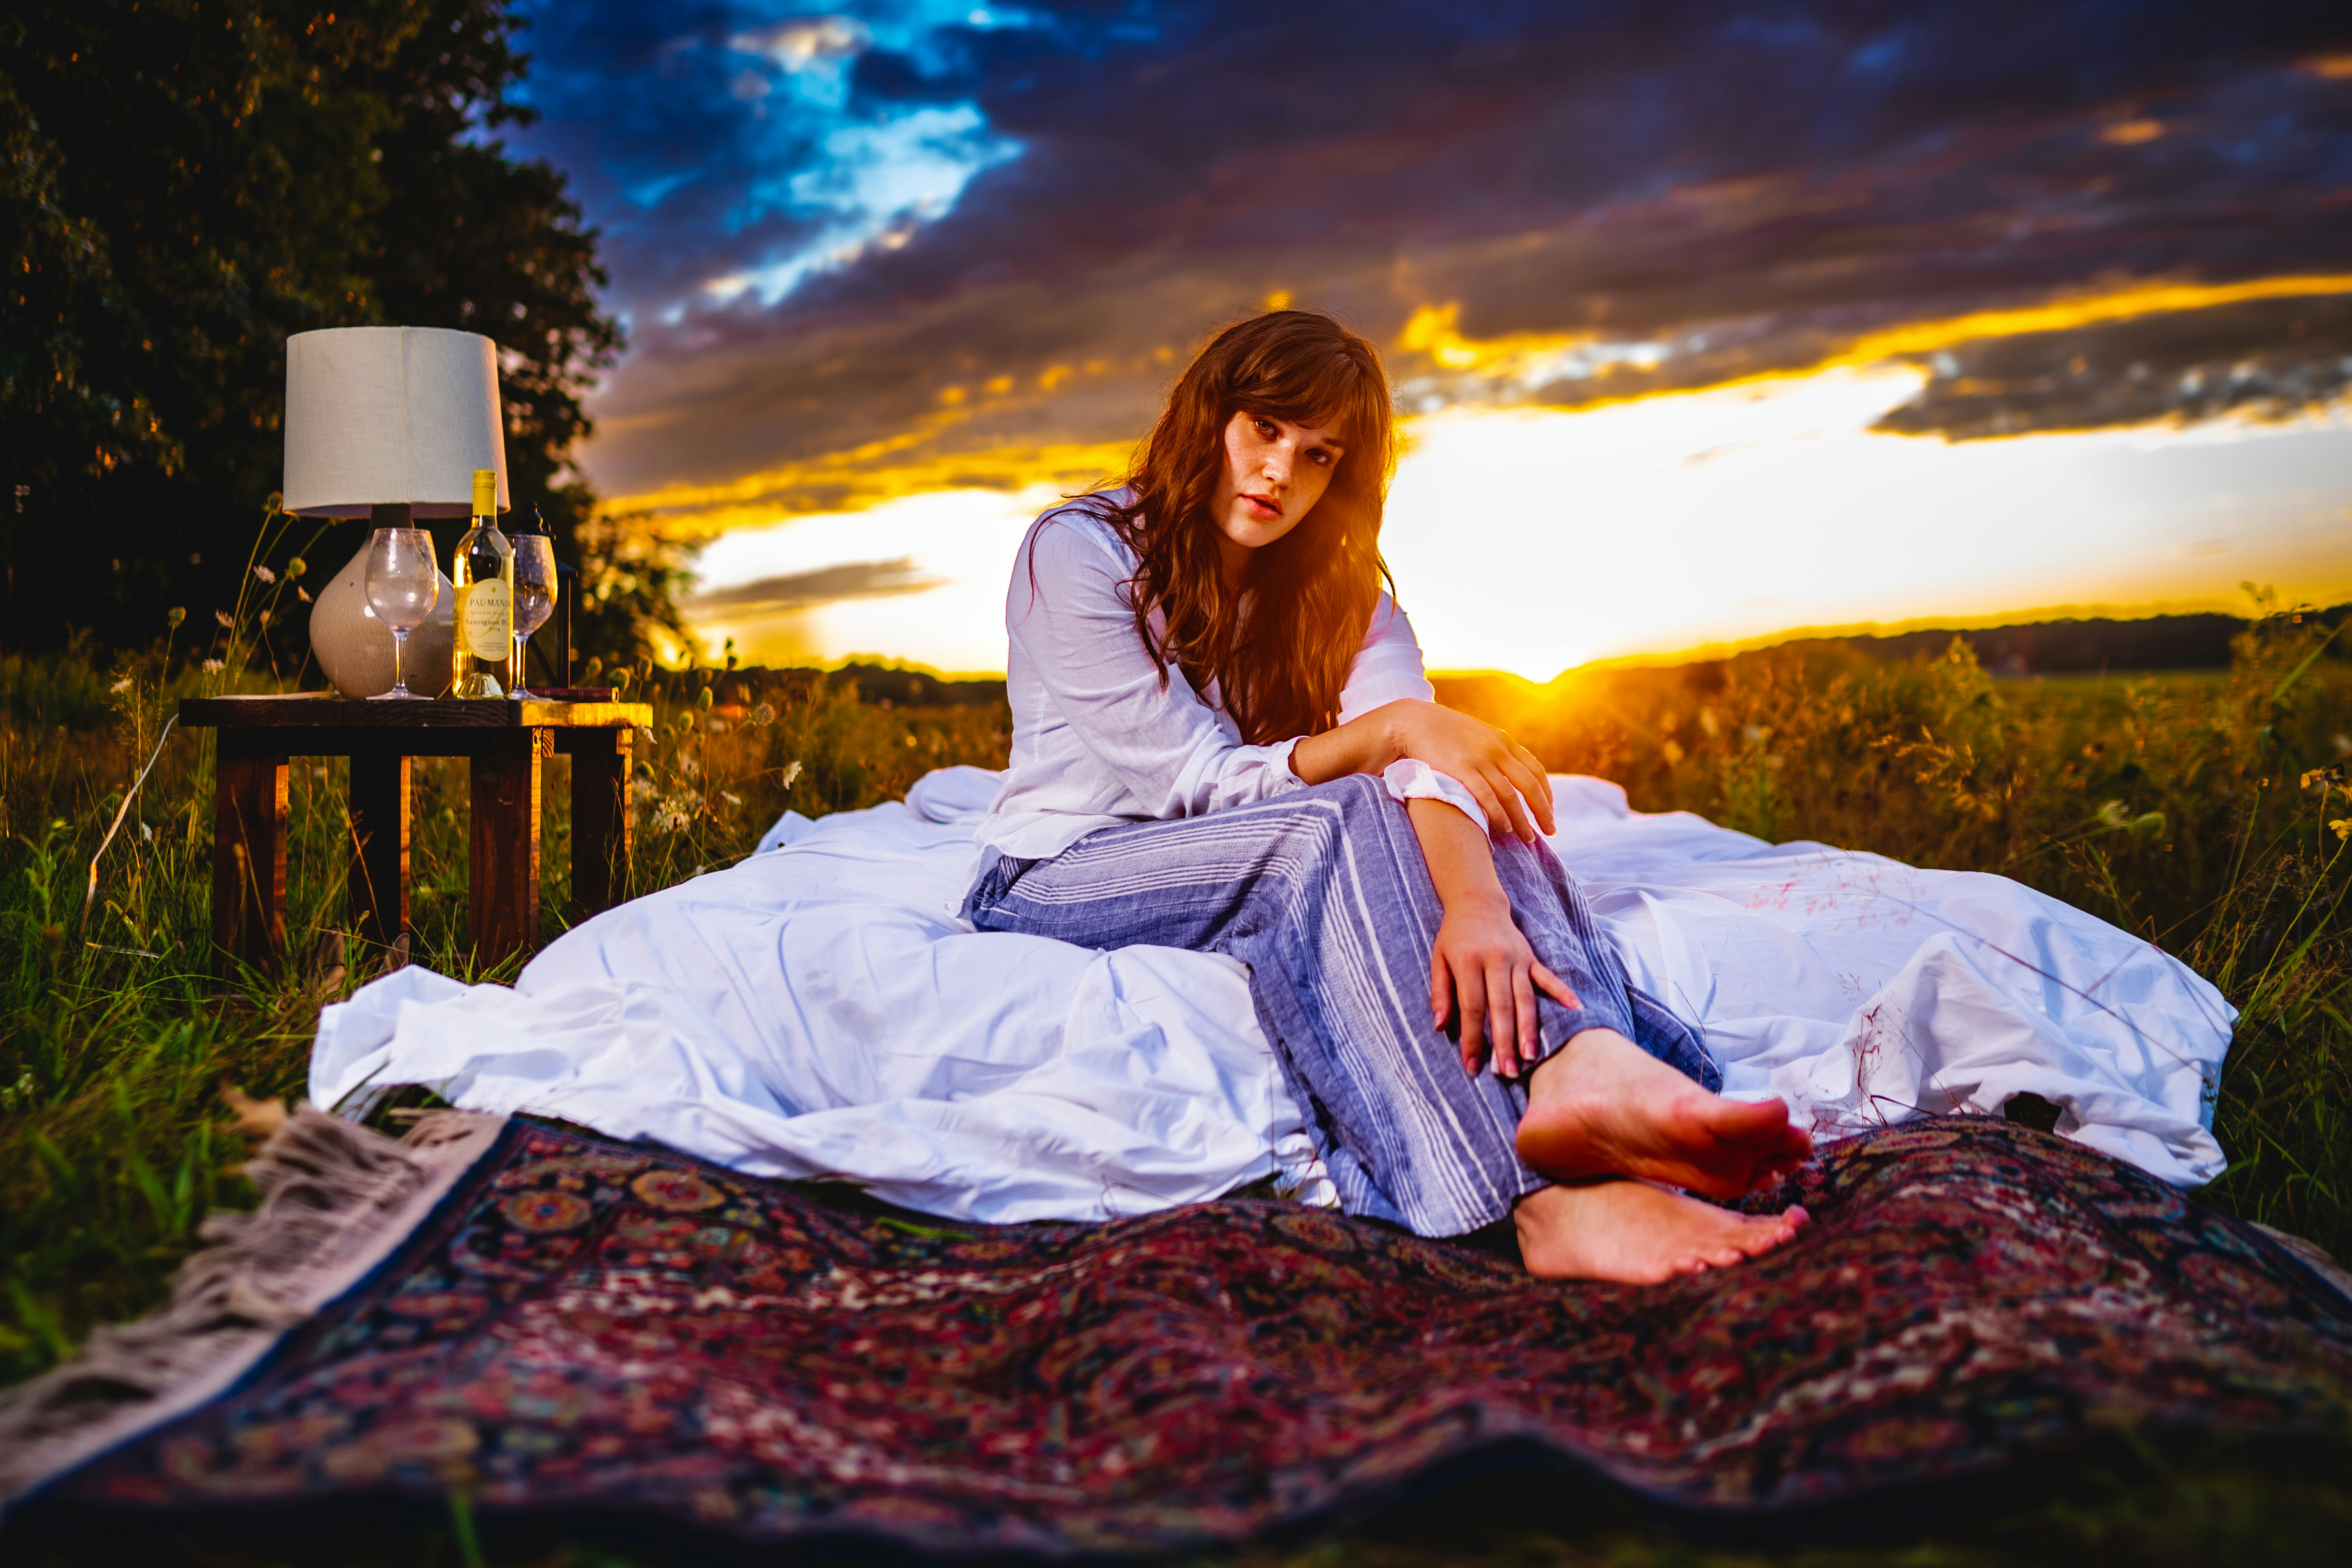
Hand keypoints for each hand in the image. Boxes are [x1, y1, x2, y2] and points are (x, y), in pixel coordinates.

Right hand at [1383, 701, 1554, 842]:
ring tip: (1528, 839)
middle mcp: (1498, 749)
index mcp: (1504, 742)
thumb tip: (1509, 776)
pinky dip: (1499, 814)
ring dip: (1522, 820)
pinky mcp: (1461, 769)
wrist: (1413, 722)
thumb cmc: (1444, 733)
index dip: (1547, 795)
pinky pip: (1487, 796)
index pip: (1536, 772)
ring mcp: (1480, 759)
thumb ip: (1495, 753)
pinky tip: (1505, 829)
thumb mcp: (1478, 737)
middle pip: (1530, 785)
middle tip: (1550, 832)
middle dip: (1543, 811)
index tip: (1549, 814)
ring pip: (1511, 795)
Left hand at [1429, 892, 1580, 1078]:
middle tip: (1507, 1072)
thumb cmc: (1454, 937)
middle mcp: (1496, 960)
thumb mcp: (1438, 960)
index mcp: (1468, 962)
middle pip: (1501, 1007)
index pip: (1471, 1007)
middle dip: (1504, 1042)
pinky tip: (1576, 1009)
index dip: (1471, 1038)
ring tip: (1530, 1056)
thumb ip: (1440, 992)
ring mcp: (1517, 959)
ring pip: (1525, 998)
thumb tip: (1439, 1026)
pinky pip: (1548, 977)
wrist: (1477, 902)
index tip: (1472, 1065)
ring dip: (1528, 1029)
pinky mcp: (1531, 957)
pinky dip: (1562, 992)